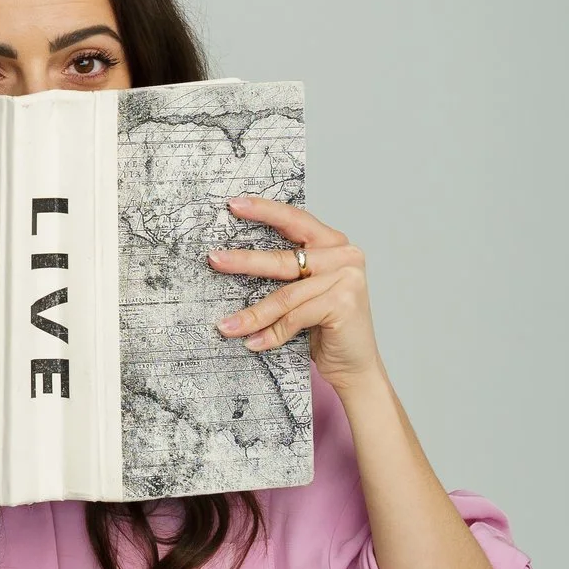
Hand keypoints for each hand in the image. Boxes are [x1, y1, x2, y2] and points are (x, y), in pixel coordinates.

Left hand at [210, 195, 382, 390]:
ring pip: (285, 295)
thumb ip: (286, 270)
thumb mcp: (304, 290)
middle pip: (283, 258)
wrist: (355, 363)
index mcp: (333, 244)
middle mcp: (344, 256)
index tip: (233, 204)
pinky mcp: (344, 303)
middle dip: (243, 261)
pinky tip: (253, 343)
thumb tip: (231, 258)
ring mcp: (347, 278)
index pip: (294, 220)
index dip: (264, 211)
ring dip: (251, 314)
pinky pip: (294, 317)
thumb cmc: (324, 325)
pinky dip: (271, 333)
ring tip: (225, 326)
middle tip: (213, 259)